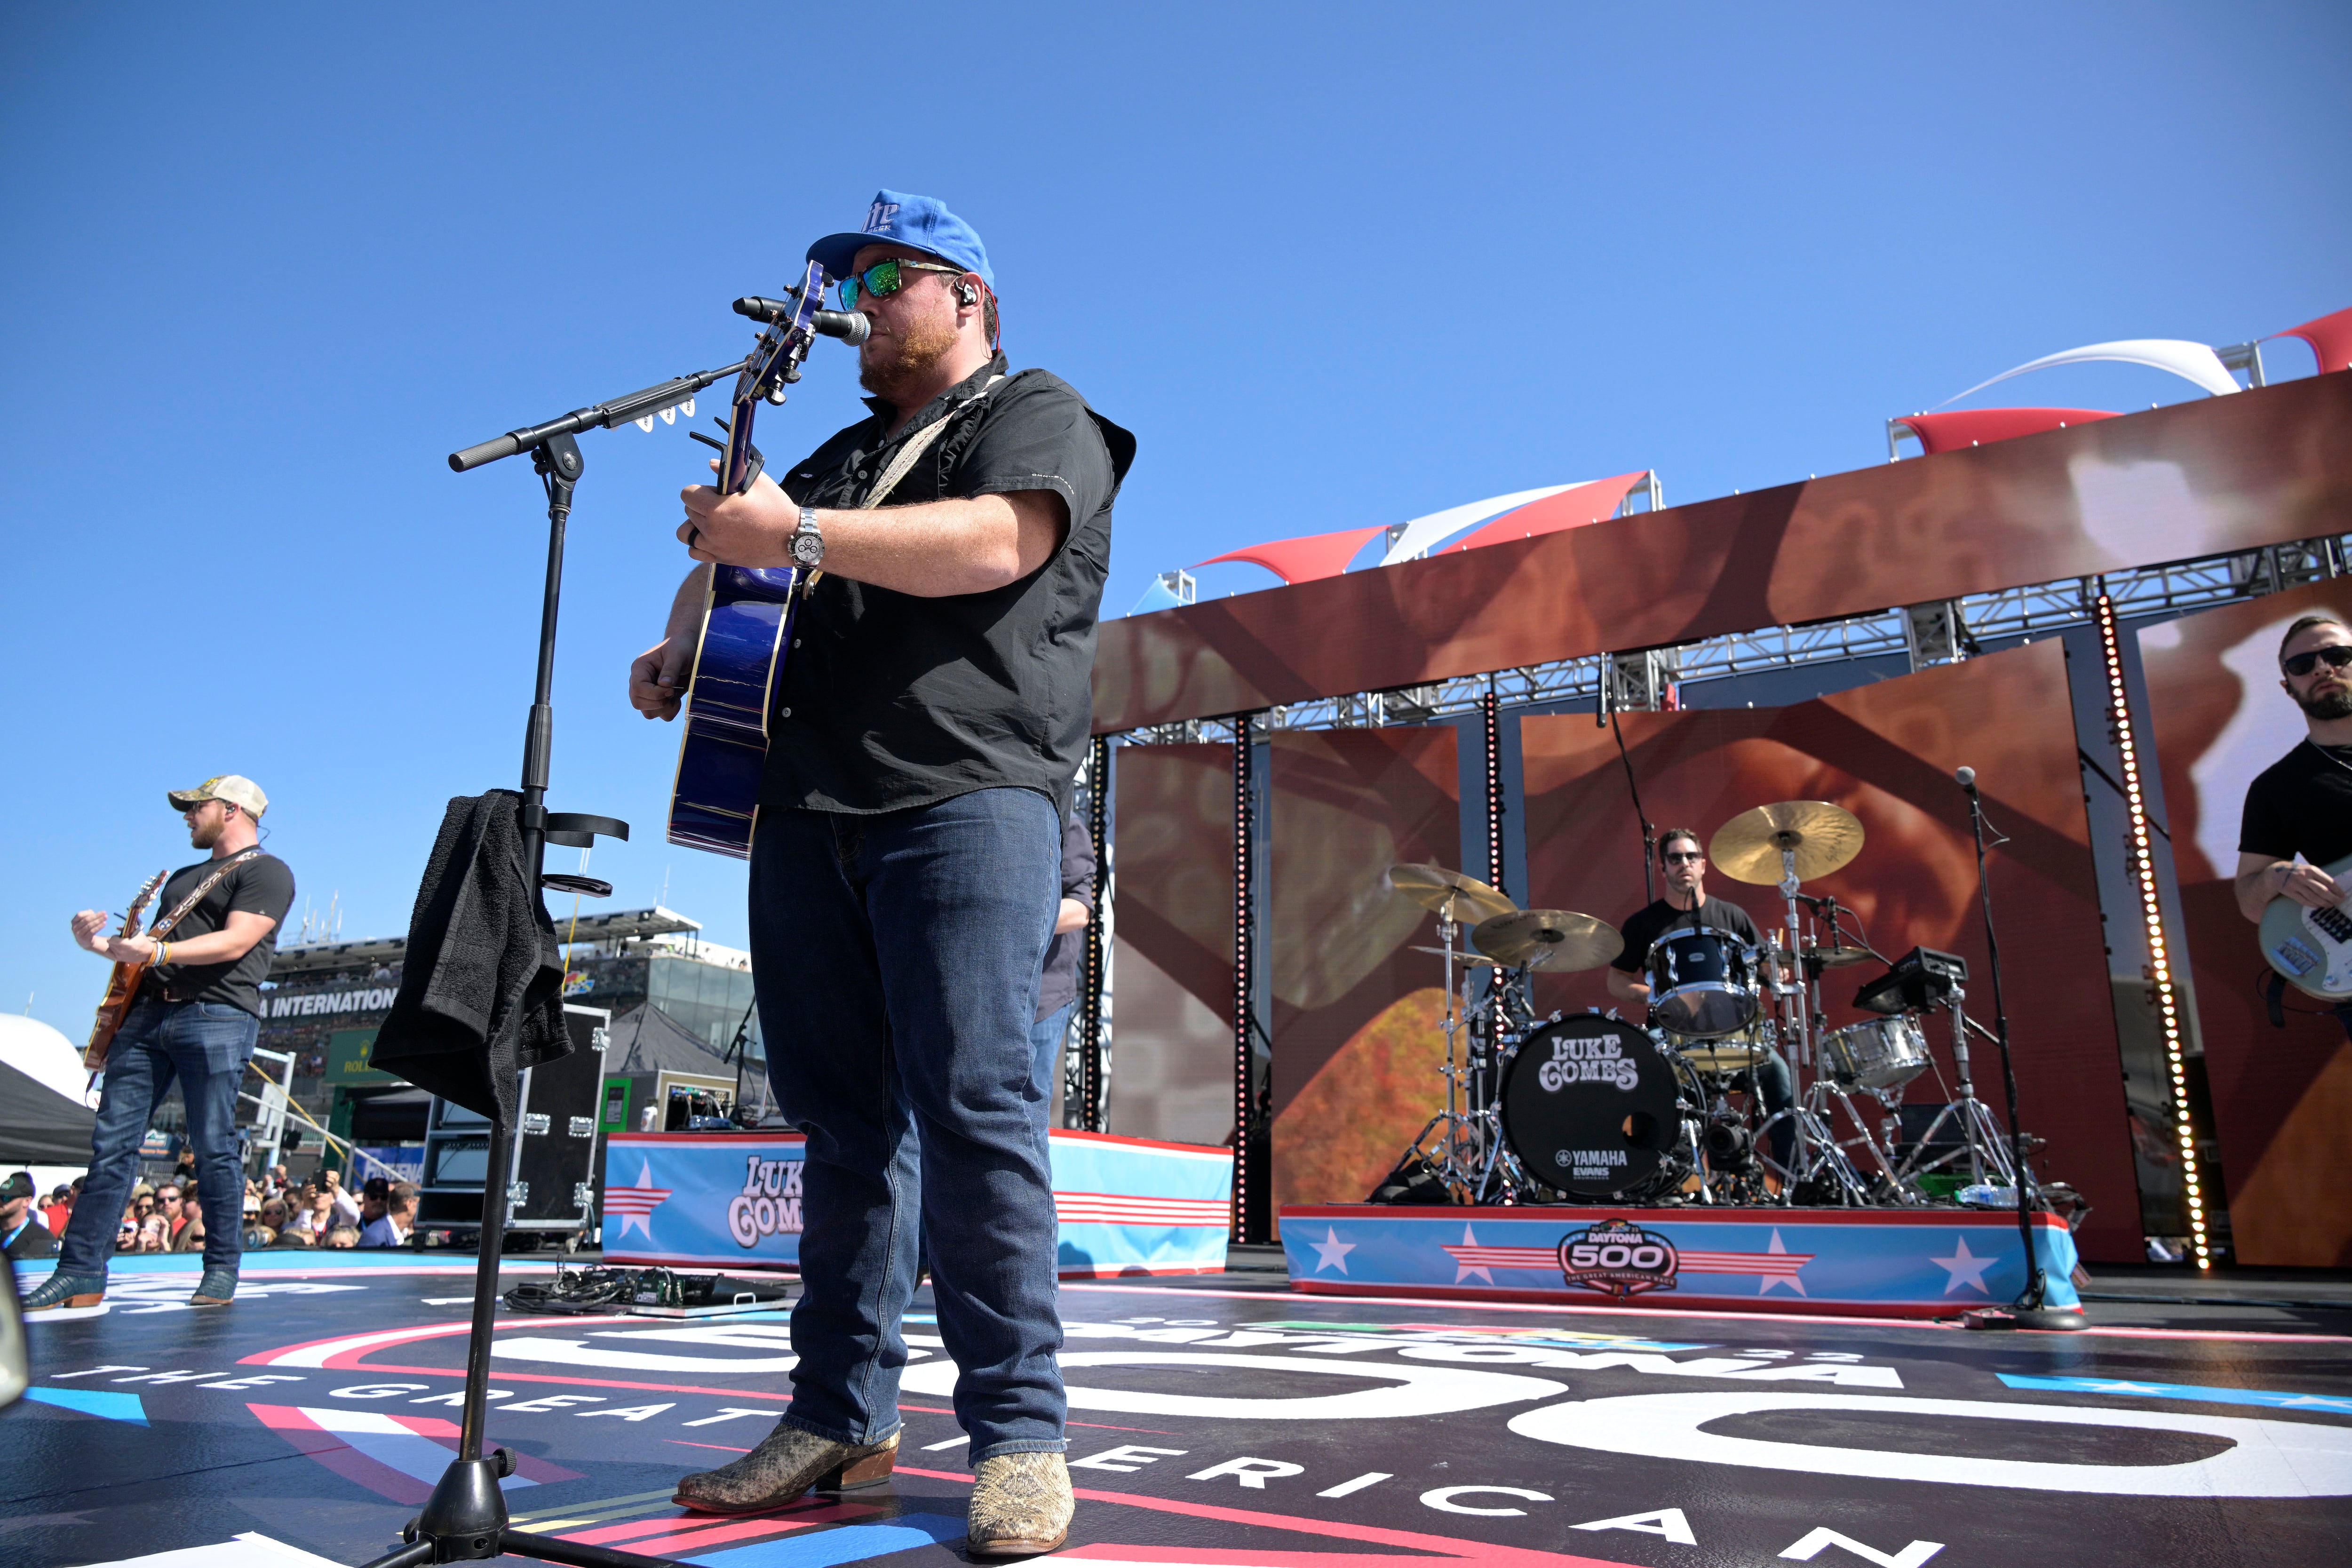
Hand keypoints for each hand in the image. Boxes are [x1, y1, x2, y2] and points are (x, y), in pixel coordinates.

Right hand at [71, 910, 112, 951]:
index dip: (88, 912)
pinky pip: (92, 931)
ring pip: (90, 925)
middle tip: (105, 913)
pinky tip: (104, 923)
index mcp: (73, 922)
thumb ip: (87, 915)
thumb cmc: (86, 927)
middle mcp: (75, 928)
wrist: (85, 941)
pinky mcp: (85, 939)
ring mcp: (79, 934)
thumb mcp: (85, 921)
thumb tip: (91, 911)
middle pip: (86, 920)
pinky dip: (99, 927)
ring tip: (106, 917)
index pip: (79, 915)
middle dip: (96, 915)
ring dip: (99, 920)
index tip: (97, 911)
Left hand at [104, 934, 158, 964]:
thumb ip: (126, 929)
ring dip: (113, 946)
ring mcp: (119, 956)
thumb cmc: (143, 941)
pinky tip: (118, 949)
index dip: (114, 937)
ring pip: (110, 948)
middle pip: (110, 944)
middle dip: (113, 941)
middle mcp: (120, 951)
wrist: (148, 953)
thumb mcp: (137, 932)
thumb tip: (117, 927)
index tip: (119, 937)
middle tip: (119, 940)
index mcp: (125, 943)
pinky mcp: (119, 959)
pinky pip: (111, 953)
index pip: (111, 940)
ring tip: (120, 945)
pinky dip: (113, 950)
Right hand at [629, 637, 691, 720]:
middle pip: (638, 703)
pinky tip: (677, 699)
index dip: (654, 693)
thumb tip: (664, 685)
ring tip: (675, 693)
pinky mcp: (657, 701)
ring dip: (665, 708)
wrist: (688, 651)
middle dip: (658, 702)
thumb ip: (671, 668)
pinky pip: (660, 715)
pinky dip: (670, 711)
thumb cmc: (681, 649)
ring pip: (648, 713)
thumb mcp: (678, 654)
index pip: (638, 688)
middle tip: (673, 691)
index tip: (671, 689)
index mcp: (640, 668)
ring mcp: (647, 693)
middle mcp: (639, 682)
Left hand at [679, 464, 794, 568]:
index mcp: (717, 508)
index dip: (698, 490)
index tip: (713, 492)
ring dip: (695, 525)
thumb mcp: (757, 482)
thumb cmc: (776, 508)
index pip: (687, 494)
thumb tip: (712, 464)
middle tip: (721, 506)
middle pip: (689, 511)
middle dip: (701, 505)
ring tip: (712, 523)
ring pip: (686, 533)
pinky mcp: (721, 558)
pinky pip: (694, 552)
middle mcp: (711, 529)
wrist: (792, 538)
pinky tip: (713, 538)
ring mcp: (715, 546)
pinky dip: (699, 544)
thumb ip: (730, 472)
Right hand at [2278, 860, 2347, 909]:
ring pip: (2313, 897)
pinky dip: (2313, 904)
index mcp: (2311, 870)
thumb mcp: (2308, 870)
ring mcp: (2295, 884)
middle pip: (2322, 891)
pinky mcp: (2289, 892)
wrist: (2276, 873)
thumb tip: (2334, 890)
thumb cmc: (2297, 872)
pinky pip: (2304, 901)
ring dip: (2324, 903)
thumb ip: (2319, 878)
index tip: (2342, 895)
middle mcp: (2303, 877)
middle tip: (2338, 902)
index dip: (2337, 890)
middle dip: (2332, 898)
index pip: (2328, 881)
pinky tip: (2318, 905)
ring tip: (2330, 905)